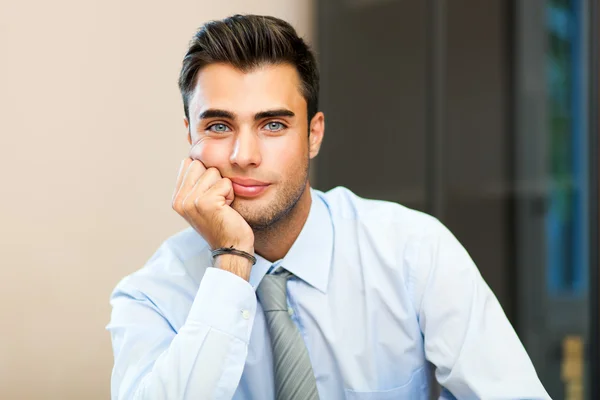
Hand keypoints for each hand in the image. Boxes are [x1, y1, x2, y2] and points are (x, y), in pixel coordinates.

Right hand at [172, 158, 254, 277]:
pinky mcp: (206, 203)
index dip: (205, 173)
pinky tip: (227, 209)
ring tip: (222, 205)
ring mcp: (191, 202)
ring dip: (224, 187)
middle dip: (215, 178)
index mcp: (177, 198)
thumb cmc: (222, 222)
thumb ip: (195, 182)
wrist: (232, 246)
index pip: (188, 163)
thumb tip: (196, 157)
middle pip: (200, 164)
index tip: (210, 194)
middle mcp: (180, 200)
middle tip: (217, 200)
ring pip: (213, 171)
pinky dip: (230, 194)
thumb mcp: (202, 202)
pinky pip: (225, 183)